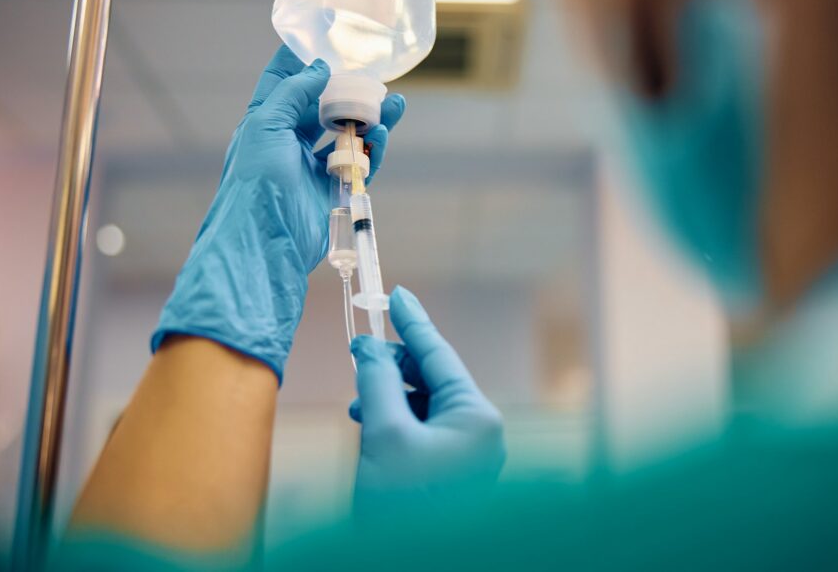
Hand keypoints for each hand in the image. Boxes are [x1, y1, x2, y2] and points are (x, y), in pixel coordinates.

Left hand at [151, 45, 404, 381]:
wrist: (266, 240)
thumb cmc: (256, 181)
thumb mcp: (266, 125)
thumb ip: (293, 93)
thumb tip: (320, 68)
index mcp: (266, 120)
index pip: (284, 80)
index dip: (303, 59)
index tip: (328, 38)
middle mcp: (288, 139)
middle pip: (324, 105)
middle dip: (349, 89)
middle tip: (375, 75)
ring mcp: (311, 164)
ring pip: (347, 132)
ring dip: (371, 117)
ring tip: (396, 104)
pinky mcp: (332, 187)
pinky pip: (359, 162)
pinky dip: (374, 148)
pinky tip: (386, 134)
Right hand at [349, 286, 505, 513]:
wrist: (406, 564)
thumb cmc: (403, 506)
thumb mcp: (384, 436)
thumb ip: (378, 383)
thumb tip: (372, 349)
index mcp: (477, 417)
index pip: (439, 354)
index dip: (413, 321)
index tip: (396, 292)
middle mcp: (480, 433)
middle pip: (432, 378)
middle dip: (394, 365)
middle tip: (359, 349)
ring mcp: (468, 455)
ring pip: (424, 405)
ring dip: (389, 396)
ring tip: (357, 401)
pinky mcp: (450, 473)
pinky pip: (422, 431)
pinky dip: (394, 422)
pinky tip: (368, 425)